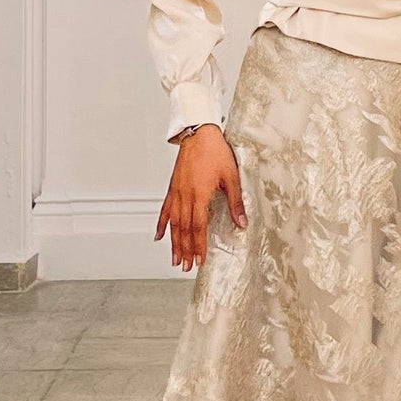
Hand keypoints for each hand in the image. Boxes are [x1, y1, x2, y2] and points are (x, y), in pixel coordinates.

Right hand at [155, 124, 246, 271]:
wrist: (199, 133)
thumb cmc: (215, 151)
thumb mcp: (231, 176)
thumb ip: (235, 201)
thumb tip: (242, 223)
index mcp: (200, 194)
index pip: (199, 227)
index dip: (199, 246)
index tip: (200, 260)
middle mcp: (185, 195)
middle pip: (184, 229)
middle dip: (185, 250)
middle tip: (186, 267)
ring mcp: (176, 192)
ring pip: (174, 223)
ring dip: (174, 243)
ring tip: (175, 259)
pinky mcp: (173, 187)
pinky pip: (165, 209)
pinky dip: (161, 224)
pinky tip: (158, 236)